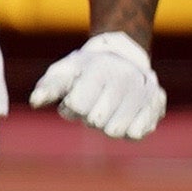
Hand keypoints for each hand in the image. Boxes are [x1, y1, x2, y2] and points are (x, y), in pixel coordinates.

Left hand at [30, 31, 164, 140]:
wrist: (123, 56)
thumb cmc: (86, 68)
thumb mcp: (64, 71)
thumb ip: (48, 86)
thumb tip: (35, 102)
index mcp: (99, 70)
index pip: (78, 107)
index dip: (72, 108)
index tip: (74, 97)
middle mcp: (124, 79)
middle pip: (96, 122)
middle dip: (89, 117)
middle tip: (93, 102)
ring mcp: (143, 92)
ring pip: (116, 131)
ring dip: (106, 125)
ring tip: (106, 108)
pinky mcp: (157, 105)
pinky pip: (136, 134)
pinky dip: (126, 129)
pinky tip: (123, 115)